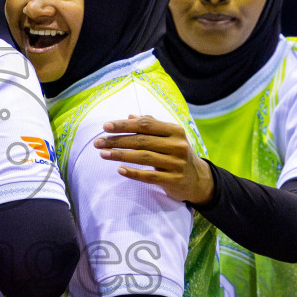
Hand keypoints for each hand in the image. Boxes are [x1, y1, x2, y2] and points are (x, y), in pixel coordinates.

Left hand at [93, 115, 214, 205]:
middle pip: (142, 141)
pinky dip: (133, 172)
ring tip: (103, 154)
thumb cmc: (177, 153)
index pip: (146, 124)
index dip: (124, 125)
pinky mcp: (174, 180)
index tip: (105, 126)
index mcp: (175, 130)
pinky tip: (119, 170)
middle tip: (98, 142)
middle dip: (117, 141)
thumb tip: (130, 116)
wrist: (198, 179)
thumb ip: (151, 126)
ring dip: (120, 155)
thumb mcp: (169, 137)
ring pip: (143, 157)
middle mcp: (177, 145)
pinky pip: (150, 176)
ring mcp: (176, 163)